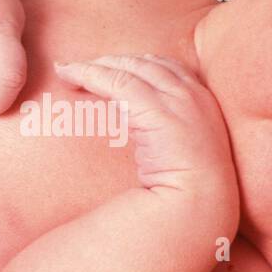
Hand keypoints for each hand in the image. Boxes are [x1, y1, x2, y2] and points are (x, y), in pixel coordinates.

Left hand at [54, 54, 237, 200]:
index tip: (107, 70)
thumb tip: (142, 131)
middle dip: (111, 62)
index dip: (133, 65)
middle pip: (145, 63)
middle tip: (80, 69)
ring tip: (68, 72)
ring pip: (129, 68)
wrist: (202, 209)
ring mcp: (179, 101)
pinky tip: (70, 77)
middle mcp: (194, 95)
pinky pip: (117, 83)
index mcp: (203, 102)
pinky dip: (90, 75)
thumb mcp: (182, 153)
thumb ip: (165, 134)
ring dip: (95, 66)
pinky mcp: (159, 112)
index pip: (165, 68)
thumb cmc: (190, 192)